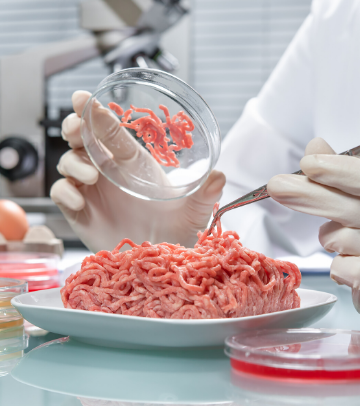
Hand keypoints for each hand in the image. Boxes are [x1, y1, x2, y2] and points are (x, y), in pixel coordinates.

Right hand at [50, 91, 225, 251]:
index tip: (83, 98)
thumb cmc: (175, 231)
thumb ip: (205, 194)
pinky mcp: (80, 211)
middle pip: (83, 139)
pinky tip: (79, 201)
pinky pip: (62, 193)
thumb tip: (219, 176)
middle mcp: (110, 172)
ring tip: (92, 177)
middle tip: (76, 129)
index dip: (96, 114)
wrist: (155, 264)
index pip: (112, 133)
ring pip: (69, 162)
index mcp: (134, 164)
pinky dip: (65, 193)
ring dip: (73, 162)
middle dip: (75, 127)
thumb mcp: (193, 212)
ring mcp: (93, 191)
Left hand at [267, 137, 359, 311]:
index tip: (308, 164)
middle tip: (276, 186)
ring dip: (330, 236)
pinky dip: (337, 266)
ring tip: (338, 235)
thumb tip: (316, 145)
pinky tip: (347, 259)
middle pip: (350, 208)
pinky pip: (341, 269)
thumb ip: (342, 170)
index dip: (339, 171)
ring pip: (339, 239)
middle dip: (310, 196)